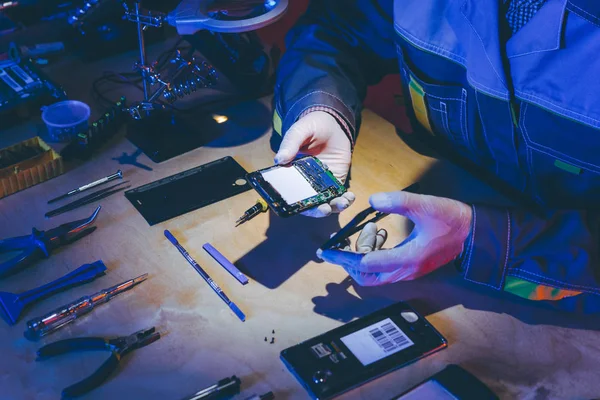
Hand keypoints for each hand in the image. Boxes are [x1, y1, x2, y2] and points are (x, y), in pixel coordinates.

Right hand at [274, 111, 354, 217]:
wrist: (332, 124)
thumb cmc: (311, 127)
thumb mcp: (299, 131)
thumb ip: (290, 144)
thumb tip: (279, 159)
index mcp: (291, 173)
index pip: (290, 194)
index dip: (294, 204)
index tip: (302, 207)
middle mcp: (305, 182)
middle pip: (309, 203)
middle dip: (317, 210)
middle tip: (324, 209)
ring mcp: (322, 183)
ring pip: (326, 202)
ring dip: (334, 207)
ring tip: (342, 203)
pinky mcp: (336, 181)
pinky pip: (339, 195)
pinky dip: (345, 199)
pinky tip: (350, 197)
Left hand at [317, 191, 472, 285]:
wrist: (474, 232)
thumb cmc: (450, 218)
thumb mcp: (424, 205)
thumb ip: (397, 202)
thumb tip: (372, 201)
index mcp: (407, 259)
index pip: (365, 263)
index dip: (342, 257)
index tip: (325, 252)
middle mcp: (406, 270)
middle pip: (367, 277)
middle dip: (349, 264)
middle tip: (339, 246)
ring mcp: (410, 271)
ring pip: (375, 275)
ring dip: (363, 257)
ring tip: (368, 233)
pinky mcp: (412, 267)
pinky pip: (385, 269)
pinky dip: (375, 255)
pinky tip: (380, 235)